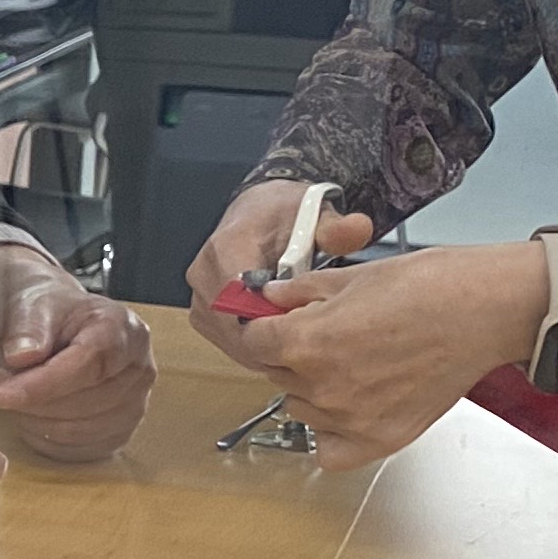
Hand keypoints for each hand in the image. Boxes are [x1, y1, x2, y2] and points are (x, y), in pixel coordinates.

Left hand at [0, 255, 155, 462]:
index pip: (92, 364)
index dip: (45, 385)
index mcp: (124, 329)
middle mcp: (139, 369)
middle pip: (85, 402)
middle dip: (30, 402)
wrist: (60, 326)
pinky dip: (45, 439)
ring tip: (5, 394)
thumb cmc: (49, 314)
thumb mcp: (33, 304)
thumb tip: (22, 357)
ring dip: (33, 420)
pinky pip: (78, 451)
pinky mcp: (119, 433)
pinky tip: (27, 416)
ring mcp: (134, 405)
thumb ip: (27, 327)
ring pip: (79, 431)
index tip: (2, 395)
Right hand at [186, 182, 380, 366]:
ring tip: (296, 338)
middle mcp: (204, 272)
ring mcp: (199, 295)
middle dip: (271, 339)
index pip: (239, 299)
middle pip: (233, 326)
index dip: (271, 320)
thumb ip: (336, 228)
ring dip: (263, 346)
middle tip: (308, 340)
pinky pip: (225, 339)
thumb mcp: (315, 213)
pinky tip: (279, 337)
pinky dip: (253, 344)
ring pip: (228, 338)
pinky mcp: (201, 310)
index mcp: (227, 247)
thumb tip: (358, 229)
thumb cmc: (283, 215)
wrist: (257, 211)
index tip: (304, 325)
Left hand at [218, 241, 548, 468]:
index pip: (253, 341)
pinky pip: (330, 450)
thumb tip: (268, 298)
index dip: (264, 326)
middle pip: (276, 374)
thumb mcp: (351, 277)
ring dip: (312, 389)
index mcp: (305, 342)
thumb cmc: (433, 288)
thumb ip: (298, 294)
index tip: (275, 322)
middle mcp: (322, 387)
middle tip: (326, 335)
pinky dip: (333, 433)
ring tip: (352, 363)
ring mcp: (350, 419)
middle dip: (291, 354)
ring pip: (301, 408)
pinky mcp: (380, 440)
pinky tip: (350, 406)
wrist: (487, 311)